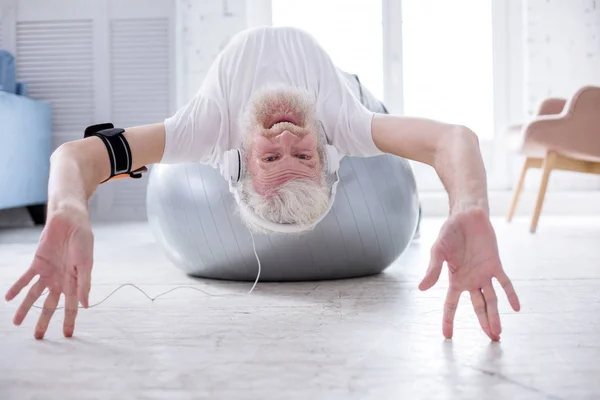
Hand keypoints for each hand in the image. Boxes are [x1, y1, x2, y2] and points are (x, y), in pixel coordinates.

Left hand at [5, 208, 93, 338]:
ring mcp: (48, 272)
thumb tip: (85, 305)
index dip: (69, 320)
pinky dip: (17, 288)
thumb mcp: (86, 262)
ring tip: (16, 322)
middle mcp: (61, 280)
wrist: (69, 221)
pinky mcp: (37, 263)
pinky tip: (8, 298)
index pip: (71, 306)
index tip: (67, 335)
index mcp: (75, 282)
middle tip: (38, 337)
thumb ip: (84, 283)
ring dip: (26, 308)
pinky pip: (26, 279)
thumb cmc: (83, 240)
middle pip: (50, 305)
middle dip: (44, 321)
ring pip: (35, 295)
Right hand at [418, 207, 519, 340]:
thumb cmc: (449, 232)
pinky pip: (505, 282)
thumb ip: (432, 270)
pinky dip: (511, 295)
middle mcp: (471, 280)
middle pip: (478, 307)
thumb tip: (422, 288)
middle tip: (492, 339)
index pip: (451, 304)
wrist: (466, 215)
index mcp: (455, 279)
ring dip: (495, 315)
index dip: (448, 320)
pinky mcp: (495, 264)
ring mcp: (484, 273)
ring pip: (492, 300)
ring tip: (498, 333)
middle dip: (484, 323)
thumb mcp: (438, 251)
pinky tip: (516, 308)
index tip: (447, 336)